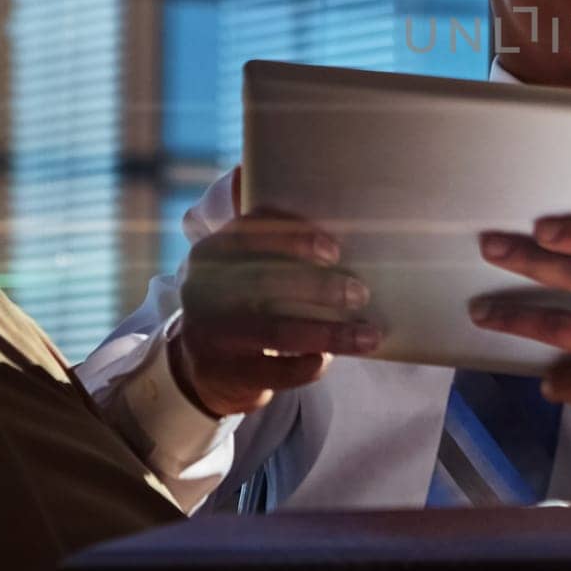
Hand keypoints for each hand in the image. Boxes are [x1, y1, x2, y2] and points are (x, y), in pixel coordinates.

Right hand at [172, 167, 378, 417]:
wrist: (201, 363)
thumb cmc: (243, 299)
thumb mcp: (243, 263)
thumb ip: (270, 235)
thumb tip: (304, 197)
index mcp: (212, 253)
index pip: (249, 234)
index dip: (293, 239)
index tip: (335, 249)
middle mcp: (204, 291)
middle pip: (266, 284)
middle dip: (319, 287)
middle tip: (360, 292)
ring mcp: (210, 335)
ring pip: (277, 333)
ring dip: (330, 333)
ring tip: (369, 335)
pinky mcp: (224, 374)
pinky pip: (273, 372)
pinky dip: (307, 366)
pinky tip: (328, 360)